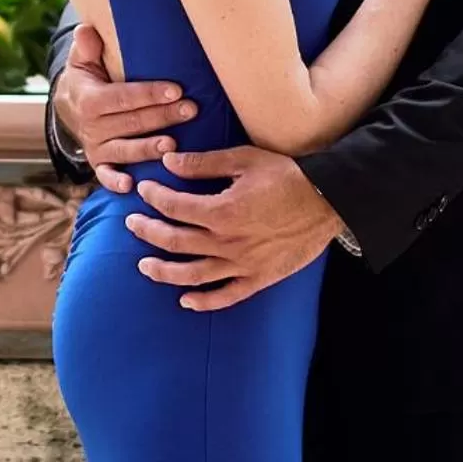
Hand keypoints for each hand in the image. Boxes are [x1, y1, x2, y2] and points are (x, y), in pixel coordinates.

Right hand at [54, 24, 197, 192]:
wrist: (69, 107)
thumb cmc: (87, 79)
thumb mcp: (82, 61)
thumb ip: (86, 47)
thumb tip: (86, 29)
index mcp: (89, 99)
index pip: (122, 97)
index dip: (148, 93)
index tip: (176, 89)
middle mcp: (92, 126)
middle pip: (131, 122)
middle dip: (162, 117)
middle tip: (191, 110)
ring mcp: (96, 148)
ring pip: (125, 150)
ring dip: (148, 149)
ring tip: (172, 147)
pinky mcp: (99, 164)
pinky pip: (106, 176)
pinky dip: (115, 182)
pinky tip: (131, 186)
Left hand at [124, 146, 343, 310]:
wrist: (330, 201)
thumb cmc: (288, 176)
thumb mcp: (244, 160)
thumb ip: (203, 163)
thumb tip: (168, 162)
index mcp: (221, 211)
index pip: (173, 207)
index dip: (153, 197)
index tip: (143, 189)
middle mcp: (227, 242)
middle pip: (175, 241)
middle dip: (148, 231)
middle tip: (132, 223)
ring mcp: (243, 264)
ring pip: (193, 274)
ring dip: (165, 271)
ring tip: (145, 265)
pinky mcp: (259, 278)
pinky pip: (227, 296)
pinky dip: (205, 302)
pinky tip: (186, 301)